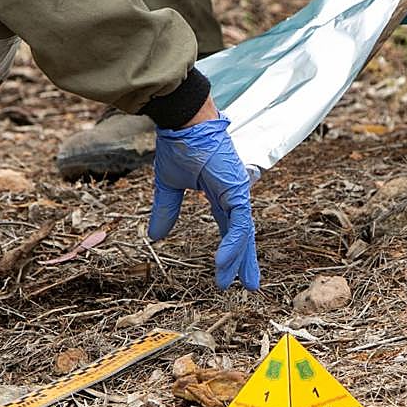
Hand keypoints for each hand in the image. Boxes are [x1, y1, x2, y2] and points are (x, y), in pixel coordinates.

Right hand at [149, 113, 259, 290]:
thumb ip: (166, 211)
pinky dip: (233, 244)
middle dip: (245, 260)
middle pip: (242, 234)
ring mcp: (237, 192)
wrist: (181, 122)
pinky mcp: (237, 189)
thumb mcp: (168, 185)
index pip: (230, 228)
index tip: (227, 272)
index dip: (230, 250)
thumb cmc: (177, 144)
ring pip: (243, 233)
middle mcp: (232, 195)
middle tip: (249, 285)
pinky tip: (226, 263)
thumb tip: (156, 237)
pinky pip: (239, 223)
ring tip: (237, 283)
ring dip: (239, 259)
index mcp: (219, 194)